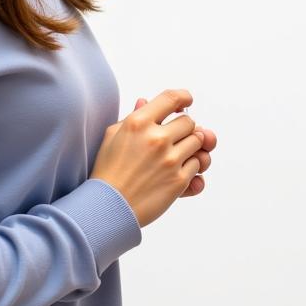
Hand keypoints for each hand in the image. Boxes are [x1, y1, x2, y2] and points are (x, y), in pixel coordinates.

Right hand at [91, 90, 210, 227]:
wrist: (107, 208)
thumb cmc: (107, 171)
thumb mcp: (112, 137)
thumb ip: (132, 117)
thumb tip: (144, 100)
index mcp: (139, 123)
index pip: (171, 98)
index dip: (183, 97)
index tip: (187, 101)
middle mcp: (156, 138)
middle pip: (189, 122)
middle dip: (184, 128)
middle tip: (175, 136)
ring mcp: (170, 160)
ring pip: (198, 141)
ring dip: (191, 146)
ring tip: (177, 153)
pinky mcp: (179, 181)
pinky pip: (198, 164)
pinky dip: (191, 166)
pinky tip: (176, 170)